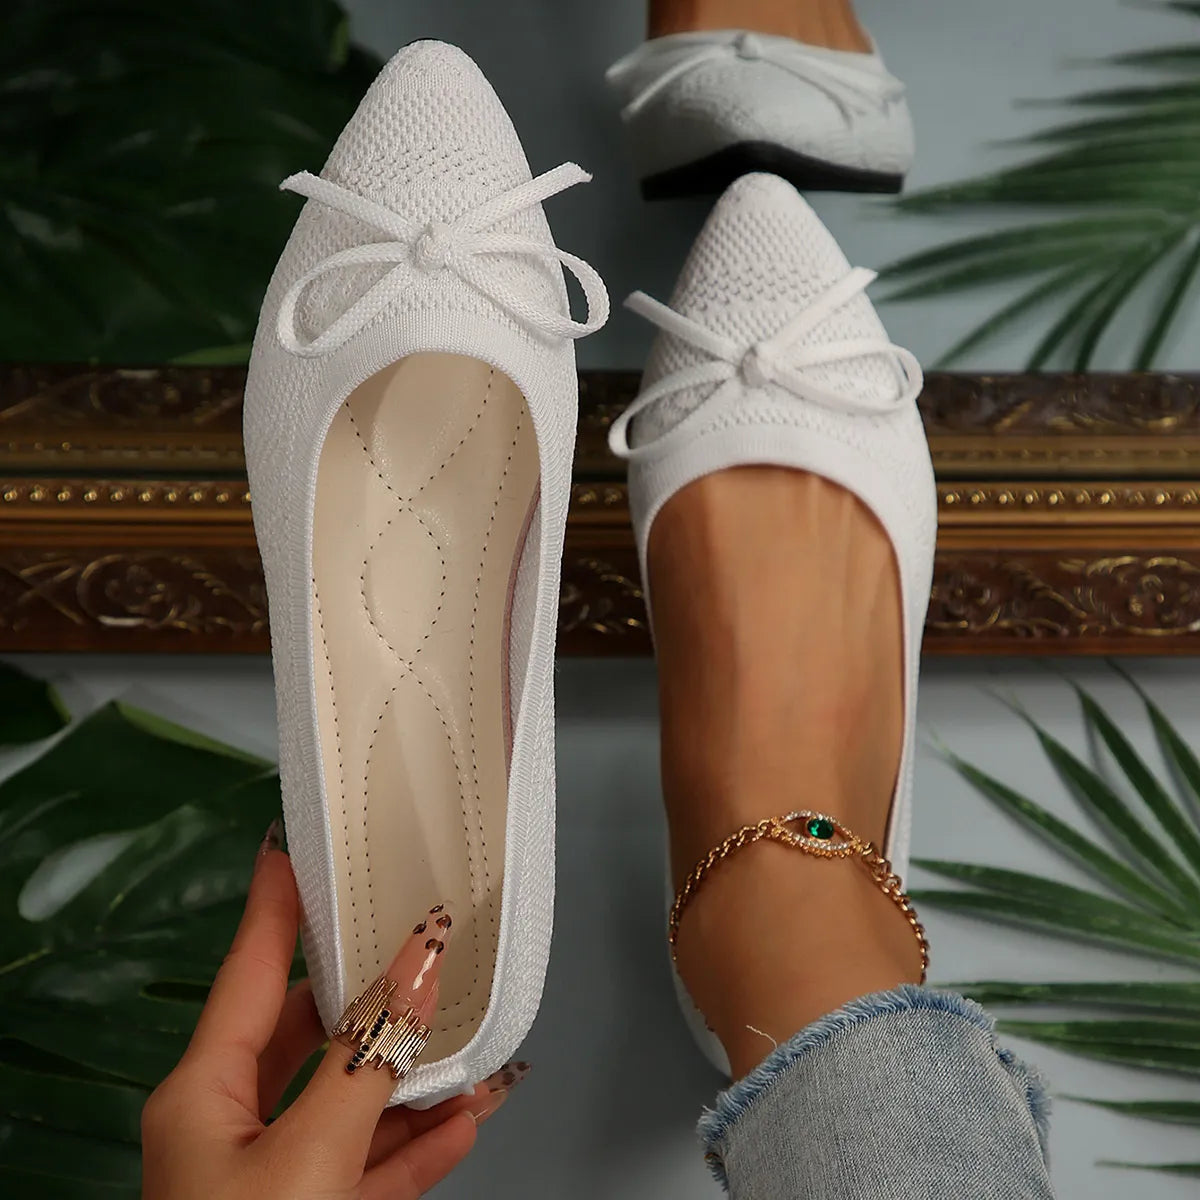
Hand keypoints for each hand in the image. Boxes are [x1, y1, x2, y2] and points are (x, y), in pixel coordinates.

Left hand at [141, 823, 521, 1198]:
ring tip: (474, 1030)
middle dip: (373, 993)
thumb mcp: (307, 1159)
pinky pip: (371, 1167)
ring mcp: (274, 1180)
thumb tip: (419, 961)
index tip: (303, 840)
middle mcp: (231, 1127)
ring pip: (352, 1103)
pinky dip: (418, 1145)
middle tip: (421, 932)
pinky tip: (469, 1115)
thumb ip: (369, 1063)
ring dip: (414, 1076)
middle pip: (312, 1033)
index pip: (250, 968)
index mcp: (203, 1094)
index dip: (278, 901)